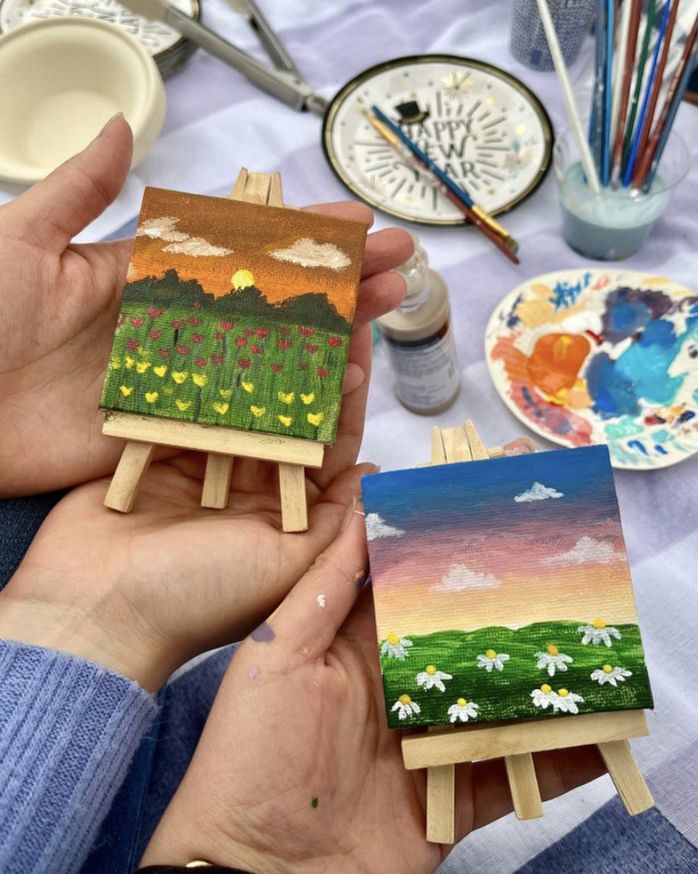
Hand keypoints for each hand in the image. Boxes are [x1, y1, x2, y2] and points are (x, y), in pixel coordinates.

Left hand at [0, 116, 410, 495]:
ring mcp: (182, 378)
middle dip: (339, 279)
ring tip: (390, 308)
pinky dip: (297, 400)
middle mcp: (177, 324)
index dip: (300, 234)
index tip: (355, 221)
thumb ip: (81, 191)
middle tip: (400, 263)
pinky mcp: (176, 428)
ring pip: (274, 352)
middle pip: (274, 299)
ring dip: (335, 332)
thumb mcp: (23, 242)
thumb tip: (125, 125)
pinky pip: (248, 413)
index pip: (241, 246)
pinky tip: (343, 384)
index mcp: (148, 275)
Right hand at [0, 302, 395, 690]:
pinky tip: (222, 330)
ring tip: (280, 312)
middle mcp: (248, 486)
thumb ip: (336, 522)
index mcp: (285, 515)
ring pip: (240, 402)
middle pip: (287, 415)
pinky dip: (202, 371)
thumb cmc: (200, 599)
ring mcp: (201, 464)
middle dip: (307, 369)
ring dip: (259, 360)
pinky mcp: (156, 448)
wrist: (97, 611)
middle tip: (326, 316)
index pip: (326, 448)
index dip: (344, 402)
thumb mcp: (287, 565)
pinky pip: (187, 403)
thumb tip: (375, 474)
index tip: (361, 354)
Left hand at [141, 507, 604, 873]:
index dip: (455, 536)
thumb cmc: (250, 759)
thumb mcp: (279, 656)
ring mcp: (435, 737)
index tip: (498, 495)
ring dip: (550, 670)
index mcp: (359, 640)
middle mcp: (404, 681)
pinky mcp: (456, 794)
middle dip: (516, 595)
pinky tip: (604, 727)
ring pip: (505, 693)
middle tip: (571, 553)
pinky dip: (562, 753)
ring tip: (601, 632)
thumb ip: (327, 585)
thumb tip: (362, 506)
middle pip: (472, 631)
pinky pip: (520, 768)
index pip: (417, 574)